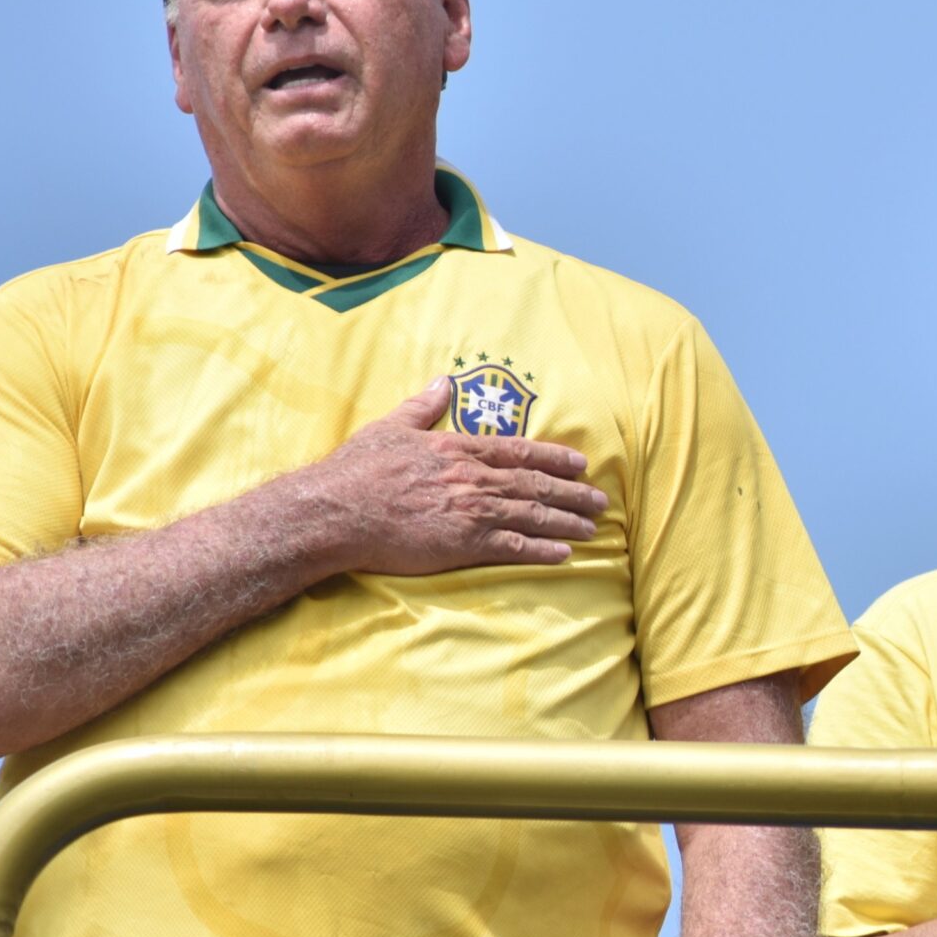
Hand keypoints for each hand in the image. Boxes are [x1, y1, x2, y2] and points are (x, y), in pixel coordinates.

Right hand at [302, 380, 606, 574]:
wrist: (336, 510)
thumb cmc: (357, 470)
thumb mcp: (391, 427)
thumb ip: (422, 407)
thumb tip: (442, 382)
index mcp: (458, 448)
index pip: (520, 451)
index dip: (555, 458)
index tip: (580, 463)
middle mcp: (474, 478)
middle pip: (535, 484)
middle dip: (573, 493)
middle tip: (600, 500)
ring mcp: (472, 511)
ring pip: (533, 515)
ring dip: (567, 521)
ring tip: (592, 527)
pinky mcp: (464, 544)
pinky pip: (514, 548)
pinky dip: (543, 551)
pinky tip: (565, 554)